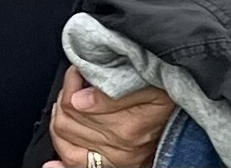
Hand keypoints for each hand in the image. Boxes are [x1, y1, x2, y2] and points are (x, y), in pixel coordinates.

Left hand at [45, 65, 173, 166]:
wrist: (179, 118)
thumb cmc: (162, 96)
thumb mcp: (146, 87)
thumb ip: (111, 94)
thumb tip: (79, 100)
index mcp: (126, 129)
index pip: (73, 105)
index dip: (72, 82)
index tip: (79, 73)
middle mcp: (120, 150)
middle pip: (66, 120)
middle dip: (65, 98)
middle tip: (77, 86)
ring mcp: (115, 161)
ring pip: (65, 138)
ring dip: (62, 117)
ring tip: (73, 103)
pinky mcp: (112, 166)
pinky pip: (78, 166)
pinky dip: (61, 162)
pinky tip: (51, 163)